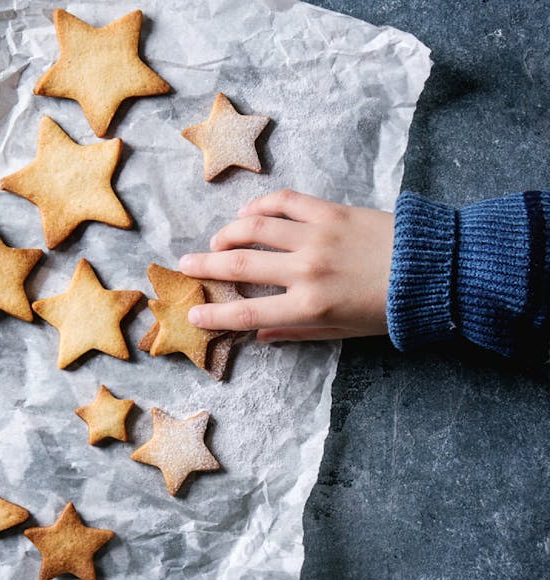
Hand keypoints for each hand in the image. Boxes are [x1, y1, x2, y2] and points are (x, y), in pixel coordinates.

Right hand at [178, 189, 394, 341]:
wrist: (436, 270)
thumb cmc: (391, 308)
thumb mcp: (345, 331)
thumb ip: (299, 331)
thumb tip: (261, 336)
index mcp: (310, 305)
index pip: (248, 311)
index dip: (215, 314)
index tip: (192, 314)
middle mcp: (305, 268)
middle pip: (241, 264)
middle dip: (206, 265)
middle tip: (185, 264)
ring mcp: (316, 235)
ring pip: (255, 227)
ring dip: (227, 232)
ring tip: (215, 240)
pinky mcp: (330, 211)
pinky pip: (284, 201)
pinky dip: (260, 205)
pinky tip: (247, 212)